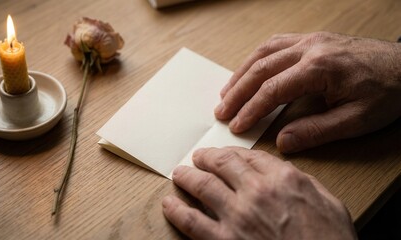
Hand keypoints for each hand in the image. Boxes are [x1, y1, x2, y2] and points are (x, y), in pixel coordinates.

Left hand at [162, 147, 355, 239]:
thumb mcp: (329, 203)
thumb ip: (303, 183)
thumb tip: (283, 172)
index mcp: (283, 179)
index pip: (249, 156)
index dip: (232, 152)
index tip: (224, 154)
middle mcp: (256, 192)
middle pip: (222, 164)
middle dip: (206, 158)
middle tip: (197, 157)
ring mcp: (237, 216)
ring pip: (202, 186)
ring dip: (187, 176)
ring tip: (180, 174)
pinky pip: (192, 222)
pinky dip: (176, 210)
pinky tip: (169, 204)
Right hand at [215, 32, 400, 152]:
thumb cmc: (389, 92)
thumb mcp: (357, 120)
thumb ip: (317, 130)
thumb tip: (282, 142)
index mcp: (320, 67)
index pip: (273, 89)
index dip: (251, 109)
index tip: (236, 125)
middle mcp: (311, 48)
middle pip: (261, 68)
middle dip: (237, 92)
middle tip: (220, 111)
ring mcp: (311, 40)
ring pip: (264, 52)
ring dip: (242, 73)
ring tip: (226, 92)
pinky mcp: (314, 40)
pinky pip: (276, 43)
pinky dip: (257, 57)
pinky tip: (250, 69)